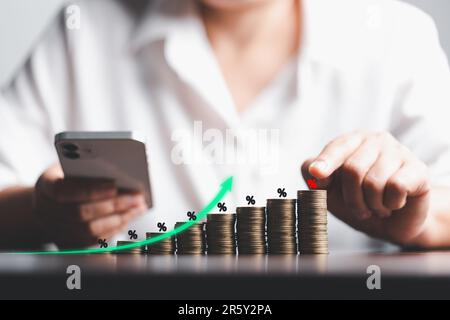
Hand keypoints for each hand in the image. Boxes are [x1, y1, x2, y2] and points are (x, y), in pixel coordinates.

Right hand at [33, 165, 147, 247]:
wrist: (49, 202)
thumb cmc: (66, 177)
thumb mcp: (72, 166)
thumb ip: (89, 168)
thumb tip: (123, 174)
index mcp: (44, 186)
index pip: (62, 190)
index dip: (89, 189)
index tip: (114, 185)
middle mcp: (45, 211)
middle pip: (80, 213)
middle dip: (113, 205)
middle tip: (137, 197)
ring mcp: (54, 230)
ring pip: (88, 230)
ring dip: (119, 218)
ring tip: (138, 207)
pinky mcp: (67, 243)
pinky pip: (93, 241)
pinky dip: (114, 229)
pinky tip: (129, 217)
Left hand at [301, 131, 430, 244]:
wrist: (392, 223)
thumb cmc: (358, 201)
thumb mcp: (330, 192)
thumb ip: (316, 178)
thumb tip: (312, 170)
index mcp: (352, 141)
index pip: (337, 148)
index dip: (325, 162)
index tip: (316, 173)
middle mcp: (376, 140)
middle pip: (352, 169)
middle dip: (351, 198)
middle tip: (359, 209)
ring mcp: (399, 151)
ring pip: (374, 182)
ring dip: (372, 205)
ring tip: (377, 206)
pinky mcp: (418, 169)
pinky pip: (396, 187)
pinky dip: (391, 204)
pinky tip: (395, 203)